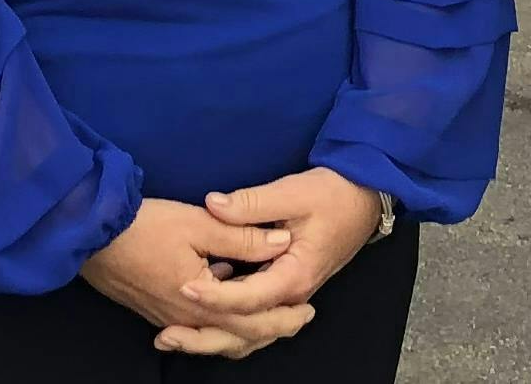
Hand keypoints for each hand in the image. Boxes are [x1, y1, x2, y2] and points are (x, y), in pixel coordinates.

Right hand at [80, 198, 311, 358]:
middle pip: (237, 337)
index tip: (308, 310)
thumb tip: (281, 244)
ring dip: (244, 329)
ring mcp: (168, 317)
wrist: (90, 235)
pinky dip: (219, 323)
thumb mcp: (200, 224)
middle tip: (297, 319)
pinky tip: (224, 296)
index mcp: (203, 302)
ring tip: (266, 314)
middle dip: (271, 330)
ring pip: (215, 336)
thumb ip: (242, 237)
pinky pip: (196, 327)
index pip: (254, 320)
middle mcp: (187, 319)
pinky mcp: (155, 309)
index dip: (284, 317)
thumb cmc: (144, 227)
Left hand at [188, 167, 385, 319]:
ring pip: (249, 334)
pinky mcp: (282, 290)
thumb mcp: (292, 193)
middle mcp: (293, 295)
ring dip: (213, 338)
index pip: (249, 299)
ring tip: (173, 337)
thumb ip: (251, 202)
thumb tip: (212, 204)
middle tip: (166, 336)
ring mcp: (289, 296)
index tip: (183, 288)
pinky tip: (197, 316)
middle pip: (247, 331)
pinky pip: (253, 321)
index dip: (215, 297)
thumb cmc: (333, 194)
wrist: (364, 197)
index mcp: (296, 275)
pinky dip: (226, 326)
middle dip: (205, 337)